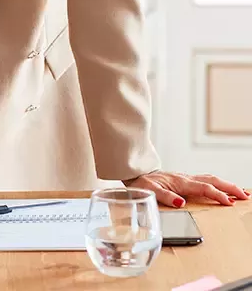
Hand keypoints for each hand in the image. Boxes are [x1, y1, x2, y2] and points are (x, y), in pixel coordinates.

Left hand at [124, 171, 250, 206]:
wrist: (134, 172)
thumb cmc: (141, 182)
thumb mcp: (149, 190)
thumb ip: (164, 196)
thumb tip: (181, 202)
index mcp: (179, 182)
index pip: (203, 188)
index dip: (217, 195)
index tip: (229, 203)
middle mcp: (185, 178)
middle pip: (212, 180)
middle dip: (230, 187)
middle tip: (245, 196)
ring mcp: (186, 178)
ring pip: (210, 178)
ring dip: (226, 185)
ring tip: (241, 192)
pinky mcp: (184, 180)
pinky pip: (205, 180)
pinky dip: (218, 183)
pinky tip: (223, 188)